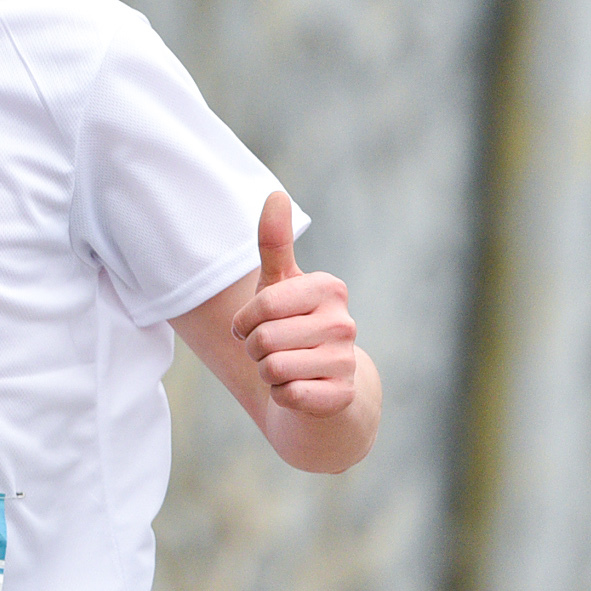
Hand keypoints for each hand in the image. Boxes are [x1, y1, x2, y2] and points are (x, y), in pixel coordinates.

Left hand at [229, 191, 356, 417]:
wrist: (323, 381)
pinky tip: (298, 387)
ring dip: (267, 372)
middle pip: (263, 340)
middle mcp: (345, 322)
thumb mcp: (279, 284)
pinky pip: (288, 395)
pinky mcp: (342, 396)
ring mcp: (347, 361)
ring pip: (273, 369)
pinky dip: (282, 395)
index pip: (262, 307)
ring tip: (285, 366)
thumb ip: (274, 242)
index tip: (251, 325)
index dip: (244, 321)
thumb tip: (276, 194)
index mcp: (329, 288)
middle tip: (271, 349)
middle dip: (254, 349)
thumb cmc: (292, 324)